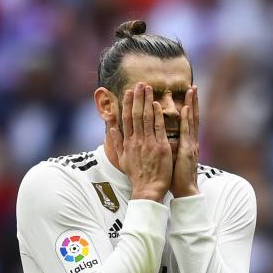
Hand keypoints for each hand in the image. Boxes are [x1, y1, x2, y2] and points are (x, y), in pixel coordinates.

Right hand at [110, 83, 172, 202]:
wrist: (148, 189)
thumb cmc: (136, 175)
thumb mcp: (121, 159)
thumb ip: (117, 142)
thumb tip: (111, 128)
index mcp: (128, 142)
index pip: (127, 119)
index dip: (128, 104)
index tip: (129, 91)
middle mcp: (137, 140)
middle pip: (136, 114)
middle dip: (138, 98)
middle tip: (140, 84)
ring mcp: (148, 143)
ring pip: (147, 118)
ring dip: (147, 101)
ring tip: (149, 88)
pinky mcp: (160, 147)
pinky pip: (159, 128)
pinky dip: (158, 116)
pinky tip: (157, 104)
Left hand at [170, 86, 199, 197]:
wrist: (185, 190)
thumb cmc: (176, 177)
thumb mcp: (172, 158)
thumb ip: (169, 145)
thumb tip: (162, 137)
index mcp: (187, 143)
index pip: (188, 121)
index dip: (188, 107)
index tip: (187, 95)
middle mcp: (191, 141)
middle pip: (193, 117)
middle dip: (193, 101)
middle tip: (193, 86)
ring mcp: (191, 145)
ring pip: (192, 120)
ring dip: (192, 104)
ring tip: (192, 90)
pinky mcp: (188, 150)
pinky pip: (186, 132)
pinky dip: (187, 120)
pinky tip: (186, 109)